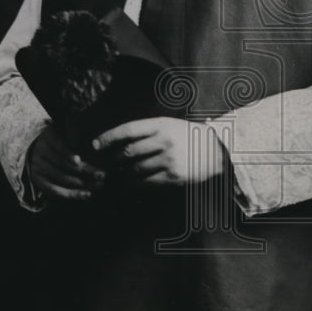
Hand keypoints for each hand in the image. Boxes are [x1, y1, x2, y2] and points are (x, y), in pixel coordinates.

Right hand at [27, 124, 104, 200]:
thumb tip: (99, 144)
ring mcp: (37, 166)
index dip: (67, 153)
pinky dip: (71, 194)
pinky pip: (55, 190)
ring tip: (99, 185)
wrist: (42, 149)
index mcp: (48, 136)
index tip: (78, 161)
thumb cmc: (64, 139)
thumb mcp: (69, 133)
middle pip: (61, 163)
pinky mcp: (38, 180)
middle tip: (102, 175)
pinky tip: (86, 194)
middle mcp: (40, 151)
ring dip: (82, 184)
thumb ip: (80, 137)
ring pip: (60, 178)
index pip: (57, 145)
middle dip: (84, 170)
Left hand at [92, 117, 225, 186]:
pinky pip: (146, 182)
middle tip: (105, 163)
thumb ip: (147, 131)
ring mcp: (168, 159)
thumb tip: (119, 142)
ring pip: (135, 169)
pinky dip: (133, 185)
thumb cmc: (188, 136)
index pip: (128, 130)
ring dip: (121, 174)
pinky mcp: (172, 176)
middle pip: (128, 151)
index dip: (108, 137)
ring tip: (114, 176)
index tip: (95, 144)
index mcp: (161, 124)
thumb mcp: (170, 125)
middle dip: (113, 159)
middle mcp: (164, 141)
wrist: (216, 150)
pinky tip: (127, 186)